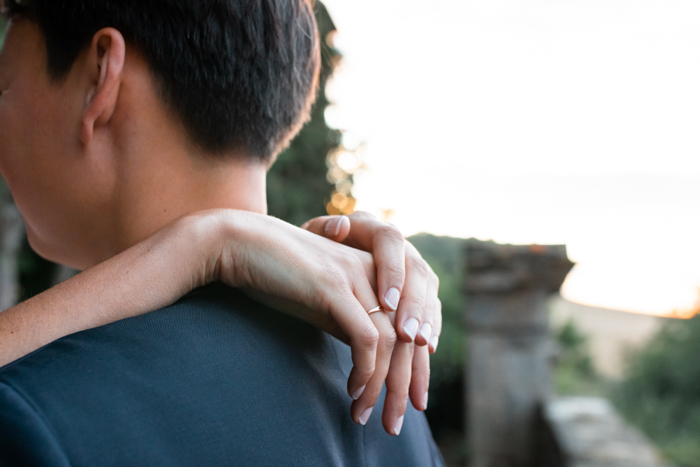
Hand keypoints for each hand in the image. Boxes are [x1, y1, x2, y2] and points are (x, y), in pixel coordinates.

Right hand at [302, 211, 441, 434]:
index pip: (411, 326)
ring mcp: (357, 277)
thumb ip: (351, 321)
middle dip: (404, 385)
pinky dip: (365, 369)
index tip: (409, 402)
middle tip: (393, 422)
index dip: (416, 368)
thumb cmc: (280, 274)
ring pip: (392, 341)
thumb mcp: (325, 301)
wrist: (242, 244)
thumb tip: (371, 360)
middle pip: (408, 337)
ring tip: (366, 414)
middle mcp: (375, 271)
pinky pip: (366, 337)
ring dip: (382, 386)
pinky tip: (354, 390)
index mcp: (378, 272)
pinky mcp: (335, 287)